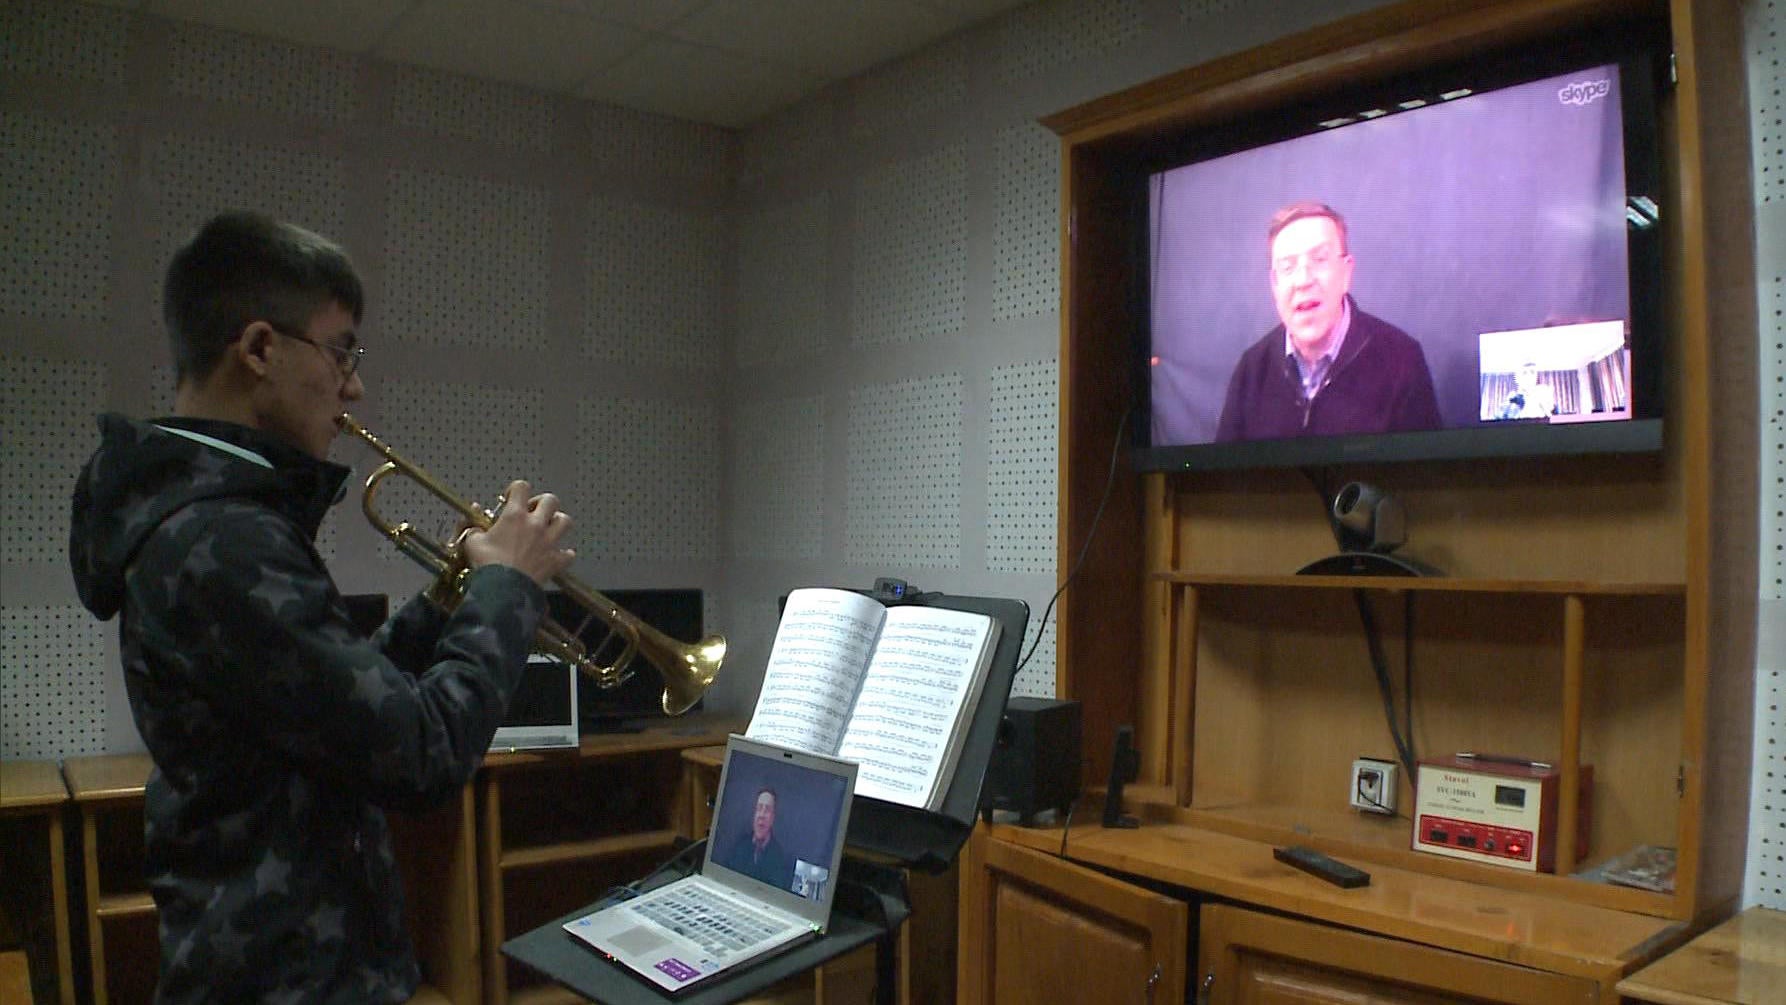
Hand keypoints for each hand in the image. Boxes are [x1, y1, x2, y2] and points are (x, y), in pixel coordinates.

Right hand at [460, 480, 575, 586]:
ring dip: (558, 522)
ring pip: (565, 521)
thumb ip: (474, 530)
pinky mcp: (555, 561)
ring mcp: (548, 542)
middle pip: (550, 500)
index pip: (521, 487)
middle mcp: (535, 525)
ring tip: (548, 528)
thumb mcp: (472, 543)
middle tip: (532, 512)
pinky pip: (568, 554)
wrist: (503, 590)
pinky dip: (565, 554)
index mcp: (514, 516)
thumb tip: (473, 526)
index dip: (516, 489)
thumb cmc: (487, 565)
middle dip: (542, 503)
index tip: (511, 497)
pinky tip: (557, 556)